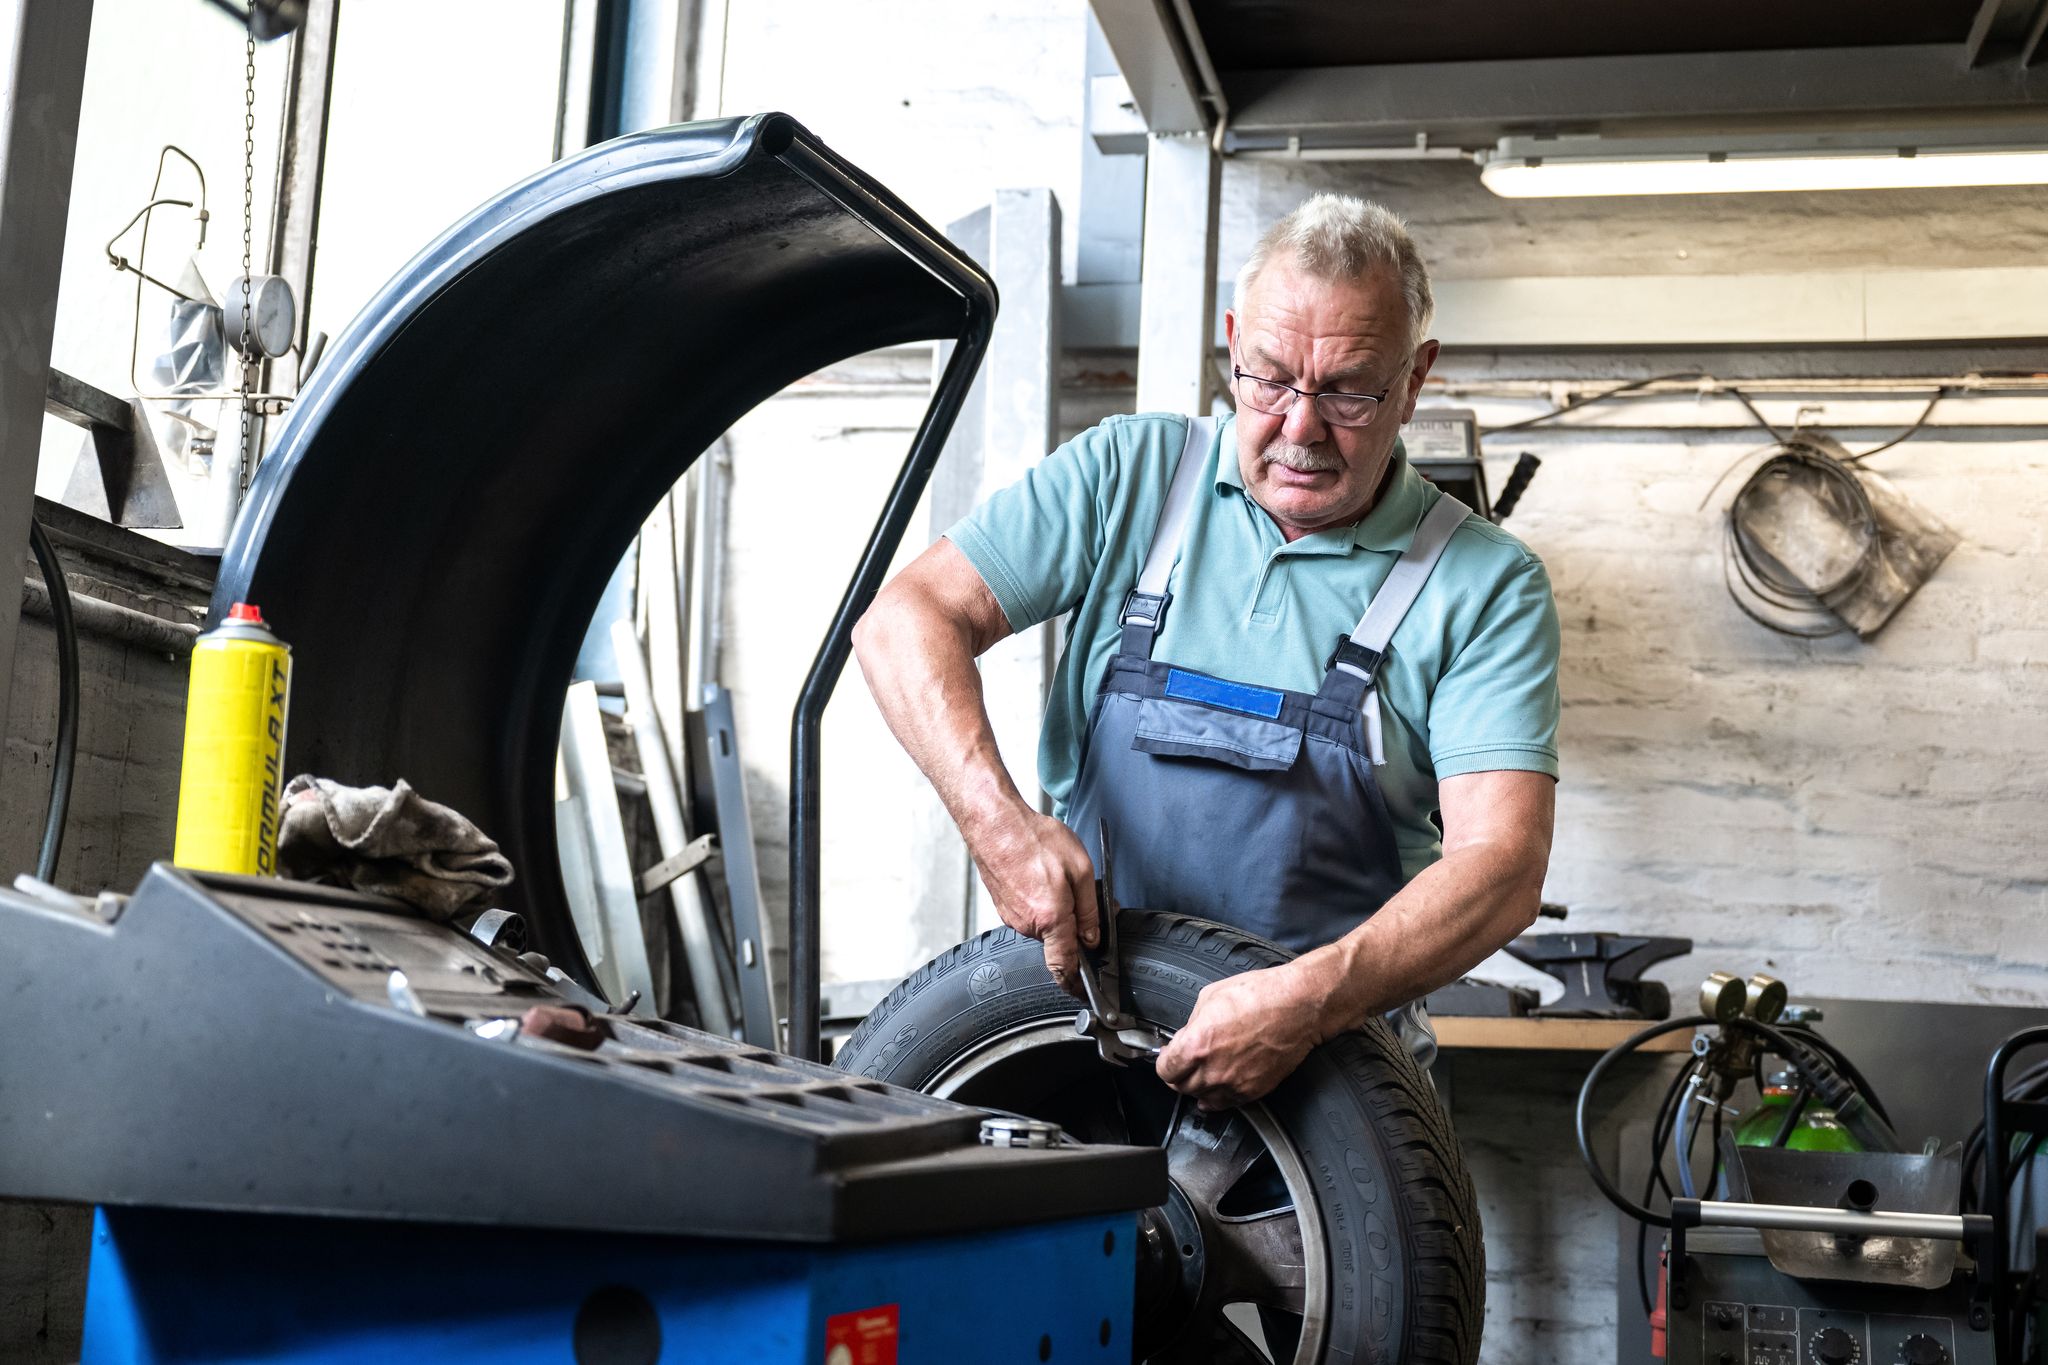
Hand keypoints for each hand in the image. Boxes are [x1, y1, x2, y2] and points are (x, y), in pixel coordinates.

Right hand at [969, 808, 1099, 997]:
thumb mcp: (1080, 869)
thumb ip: (1090, 908)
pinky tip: (1041, 876)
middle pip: (1058, 941)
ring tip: (1058, 878)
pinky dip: (1040, 902)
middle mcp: (1028, 924)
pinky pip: (1030, 914)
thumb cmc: (1034, 839)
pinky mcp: (1004, 907)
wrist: (994, 824)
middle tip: (1082, 898)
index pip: (1064, 965)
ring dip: (1056, 912)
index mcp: (1050, 918)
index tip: (1084, 991)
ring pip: (1044, 926)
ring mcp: (1012, 917)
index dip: (1076, 984)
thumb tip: (1094, 935)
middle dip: (1073, 928)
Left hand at [1156, 965, 1325, 1109]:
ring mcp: (1233, 1084)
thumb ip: (1192, 1024)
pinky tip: (1218, 1085)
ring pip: (1201, 1098)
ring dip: (1198, 1086)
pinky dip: (1217, 1097)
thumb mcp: (1210, 997)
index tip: (1169, 1056)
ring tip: (1204, 1070)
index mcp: (1197, 1045)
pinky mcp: (1253, 1091)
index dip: (1165, 1061)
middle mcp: (1213, 1070)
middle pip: (1181, 1087)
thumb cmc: (1261, 995)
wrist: (1298, 1007)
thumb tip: (1185, 1038)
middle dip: (1179, 1074)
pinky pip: (1225, 1104)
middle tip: (1185, 1062)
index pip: (1165, 1069)